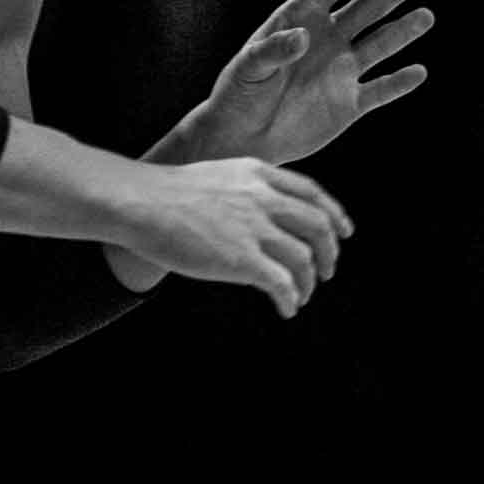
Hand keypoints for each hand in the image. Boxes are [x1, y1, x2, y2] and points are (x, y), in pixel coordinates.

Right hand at [118, 158, 352, 318]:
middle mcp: (264, 198)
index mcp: (260, 175)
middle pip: (318, 226)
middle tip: (327, 270)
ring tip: (301, 294)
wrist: (139, 203)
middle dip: (329, 252)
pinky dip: (291, 298)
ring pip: (304, 259)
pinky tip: (287, 308)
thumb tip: (266, 218)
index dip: (335, 214)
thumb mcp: (219, 174)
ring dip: (308, 281)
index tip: (344, 232)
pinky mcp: (242, 259)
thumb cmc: (167, 194)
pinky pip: (282, 283)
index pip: (313, 193)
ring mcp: (254, 229)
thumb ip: (248, 189)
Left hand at [187, 0, 432, 166]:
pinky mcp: (349, 104)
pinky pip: (380, 90)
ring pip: (380, 44)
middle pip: (368, 8)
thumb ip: (273, 49)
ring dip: (403, 31)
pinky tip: (418, 72)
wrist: (241, 138)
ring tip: (425, 17)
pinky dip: (399, 83)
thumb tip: (303, 36)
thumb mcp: (247, 68)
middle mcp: (327, 40)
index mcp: (301, 19)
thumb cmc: (236, 95)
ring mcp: (341, 71)